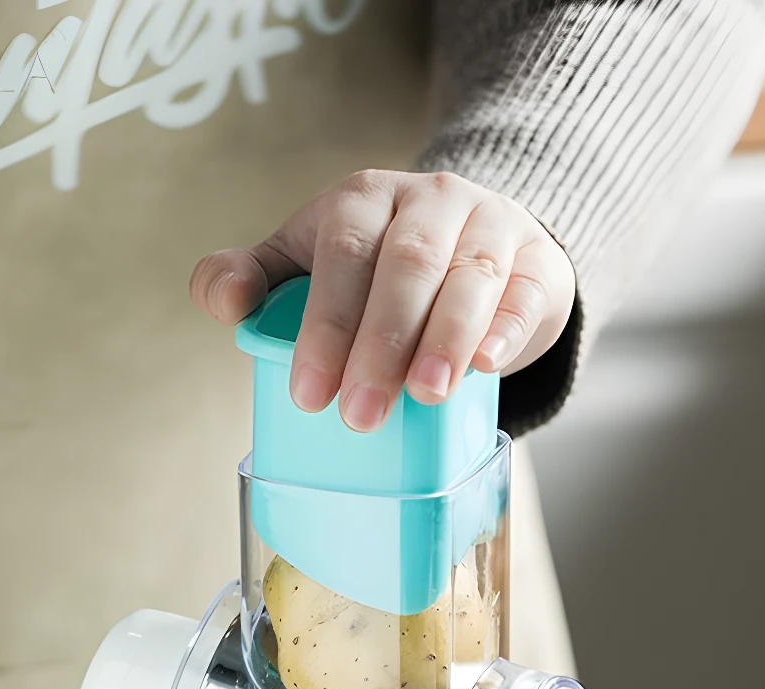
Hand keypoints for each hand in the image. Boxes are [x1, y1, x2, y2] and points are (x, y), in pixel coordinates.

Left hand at [191, 170, 575, 430]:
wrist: (485, 247)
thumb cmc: (385, 268)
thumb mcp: (314, 260)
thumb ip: (258, 277)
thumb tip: (225, 301)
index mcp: (366, 198)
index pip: (343, 251)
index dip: (325, 324)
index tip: (310, 393)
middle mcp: (431, 200)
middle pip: (406, 266)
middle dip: (380, 344)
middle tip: (360, 415)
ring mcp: (491, 226)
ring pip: (469, 277)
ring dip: (445, 338)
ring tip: (426, 395)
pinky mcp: (539, 261)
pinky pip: (525, 289)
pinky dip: (507, 327)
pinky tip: (488, 365)